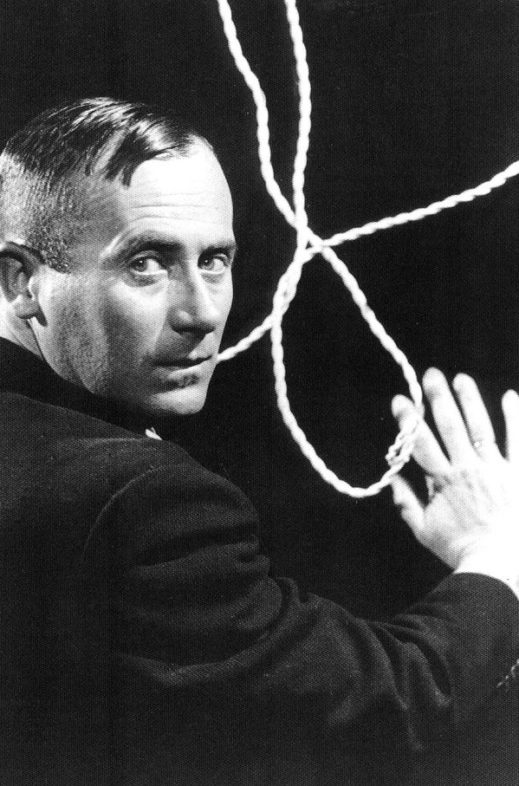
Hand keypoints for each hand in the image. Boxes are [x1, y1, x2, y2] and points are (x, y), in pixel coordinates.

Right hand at [391, 368, 518, 597]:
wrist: (499, 565)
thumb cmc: (460, 550)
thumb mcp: (425, 531)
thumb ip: (406, 504)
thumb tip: (392, 481)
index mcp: (444, 482)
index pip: (422, 443)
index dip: (409, 419)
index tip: (400, 400)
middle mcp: (468, 469)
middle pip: (450, 427)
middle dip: (438, 398)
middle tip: (430, 374)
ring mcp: (495, 469)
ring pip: (481, 427)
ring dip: (470, 400)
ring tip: (461, 378)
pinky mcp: (516, 473)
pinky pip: (517, 441)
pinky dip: (514, 419)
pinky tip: (510, 396)